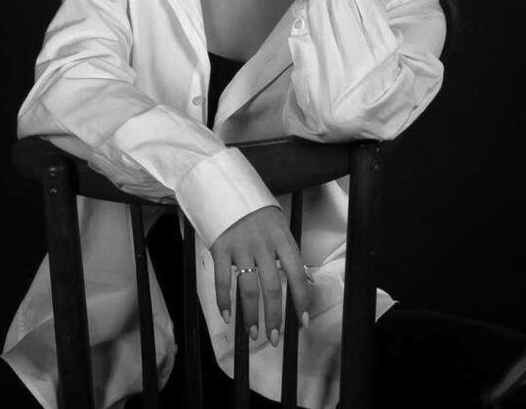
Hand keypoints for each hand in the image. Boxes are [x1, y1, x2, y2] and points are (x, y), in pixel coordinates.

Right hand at [210, 205, 311, 345]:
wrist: (227, 186)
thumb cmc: (258, 212)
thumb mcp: (279, 226)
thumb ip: (288, 252)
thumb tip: (304, 281)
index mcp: (282, 238)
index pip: (296, 274)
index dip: (301, 301)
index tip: (303, 323)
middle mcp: (263, 244)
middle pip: (271, 287)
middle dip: (274, 317)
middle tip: (274, 338)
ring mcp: (240, 246)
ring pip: (247, 288)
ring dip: (251, 315)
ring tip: (253, 333)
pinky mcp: (220, 247)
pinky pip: (222, 280)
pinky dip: (224, 301)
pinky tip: (228, 316)